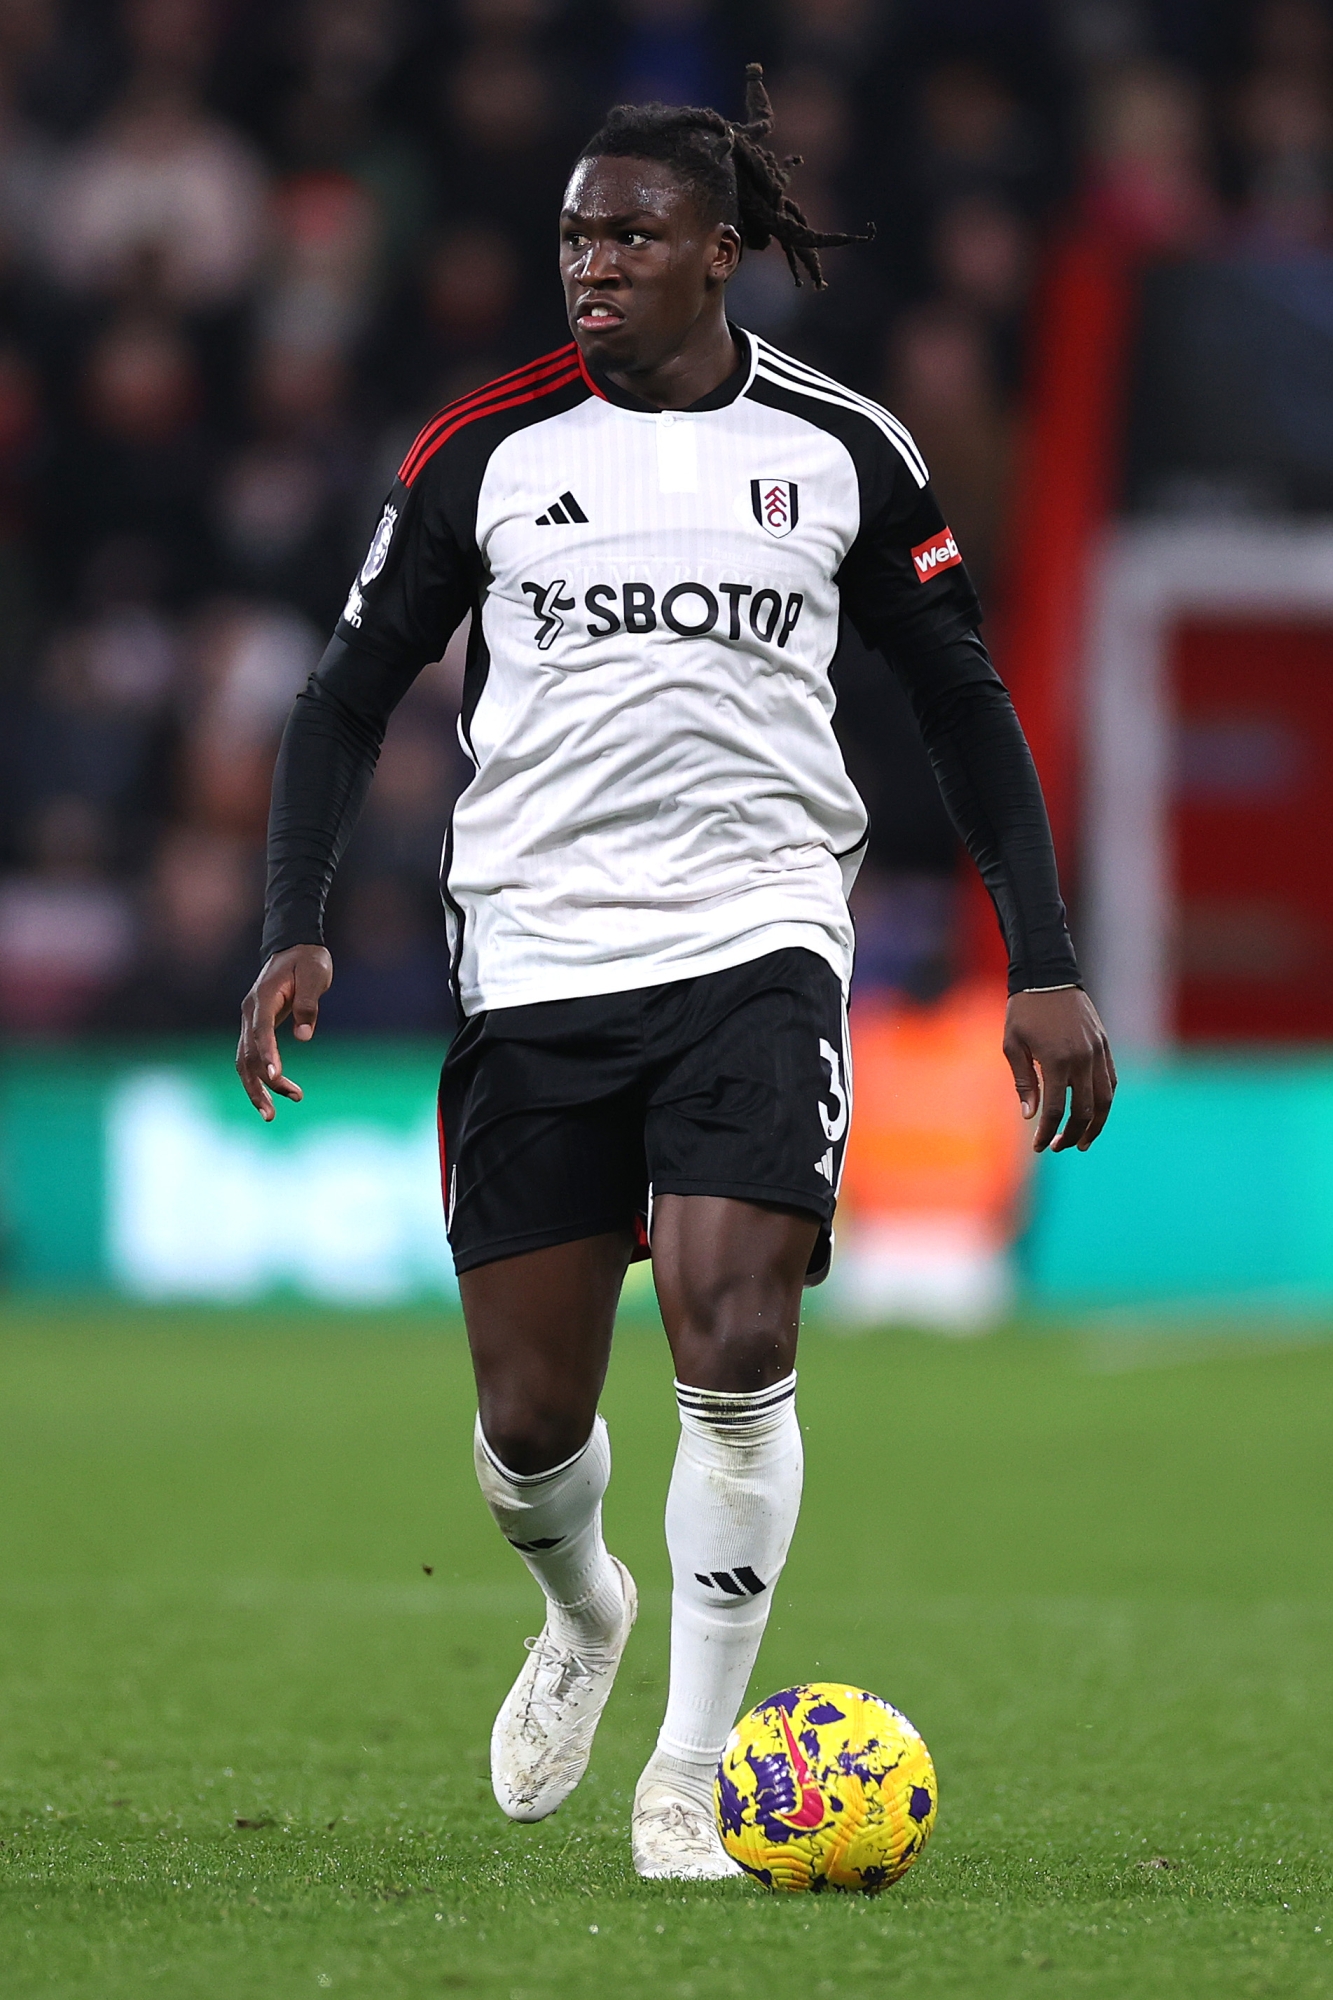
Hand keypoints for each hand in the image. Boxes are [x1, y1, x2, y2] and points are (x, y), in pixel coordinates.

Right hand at [235, 944, 333, 1120]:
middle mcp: (250, 1012)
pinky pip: (252, 1057)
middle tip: (272, 1114)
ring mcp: (250, 1020)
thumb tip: (303, 1036)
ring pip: (245, 1061)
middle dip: (258, 1086)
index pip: (261, 1031)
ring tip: (272, 1115)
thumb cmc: (308, 960)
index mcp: (264, 998)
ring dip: (256, 1088)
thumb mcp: (316, 975)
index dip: (268, 1055)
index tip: (277, 1077)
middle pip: (246, 1055)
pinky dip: (260, 1077)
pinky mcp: (256, 1027)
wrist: (295, 946)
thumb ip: (309, 1004)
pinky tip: (275, 1092)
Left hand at [1003, 988, 1115, 1152]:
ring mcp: (1097, 1052)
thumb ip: (1024, 1083)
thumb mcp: (1012, 1046)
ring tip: (1082, 1141)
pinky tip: (1095, 1113)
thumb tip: (1031, 1116)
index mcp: (1056, 1061)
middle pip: (1085, 1111)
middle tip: (1058, 1147)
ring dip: (1095, 1125)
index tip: (1038, 1147)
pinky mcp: (1105, 1045)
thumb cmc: (1023, 1011)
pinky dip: (1105, 1101)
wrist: (1048, 976)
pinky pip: (1111, 1080)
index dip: (1047, 1132)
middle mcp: (1082, 1059)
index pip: (1056, 1110)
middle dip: (1071, 1134)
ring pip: (1105, 1099)